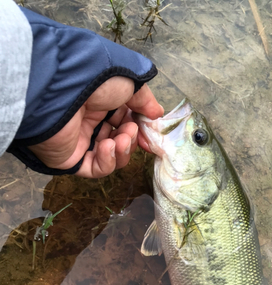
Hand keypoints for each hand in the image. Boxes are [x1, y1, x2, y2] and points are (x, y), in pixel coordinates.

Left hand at [29, 77, 163, 177]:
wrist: (63, 89)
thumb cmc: (95, 79)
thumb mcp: (129, 83)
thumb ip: (145, 100)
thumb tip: (157, 114)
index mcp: (100, 102)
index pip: (124, 121)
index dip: (139, 129)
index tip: (151, 134)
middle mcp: (88, 120)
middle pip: (119, 140)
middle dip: (131, 139)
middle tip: (132, 132)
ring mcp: (79, 141)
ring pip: (110, 157)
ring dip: (122, 150)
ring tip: (122, 139)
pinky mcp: (70, 159)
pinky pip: (94, 168)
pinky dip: (107, 161)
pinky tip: (108, 147)